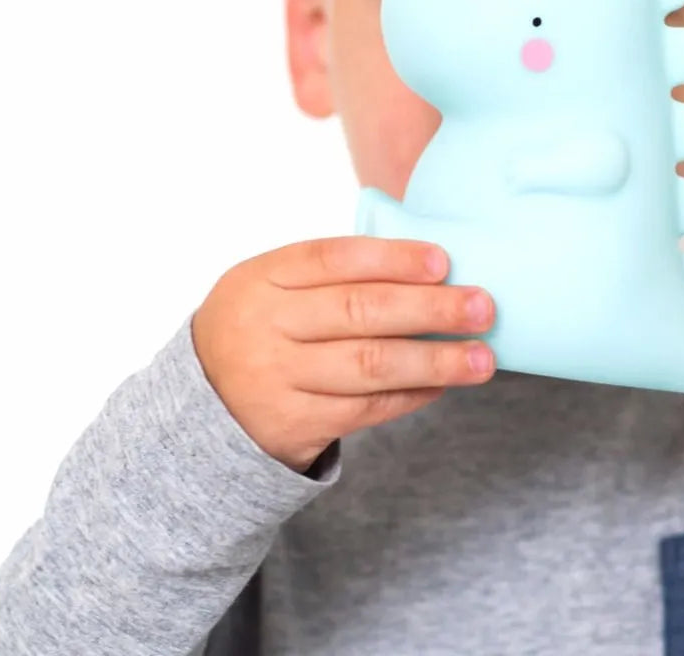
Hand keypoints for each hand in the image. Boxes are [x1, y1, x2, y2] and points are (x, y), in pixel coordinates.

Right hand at [192, 238, 495, 472]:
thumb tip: (431, 265)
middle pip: (359, 312)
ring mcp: (277, 380)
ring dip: (435, 361)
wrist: (200, 406)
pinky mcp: (293, 426)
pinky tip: (443, 384)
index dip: (393, 258)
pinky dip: (412, 395)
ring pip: (369, 367)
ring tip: (482, 357)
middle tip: (483, 306)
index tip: (444, 261)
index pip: (333, 258)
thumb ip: (333, 272)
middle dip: (430, 308)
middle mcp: (265, 327)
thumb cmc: (262, 327)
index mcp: (262, 278)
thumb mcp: (272, 286)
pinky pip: (366, 409)